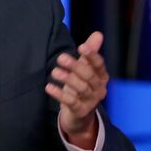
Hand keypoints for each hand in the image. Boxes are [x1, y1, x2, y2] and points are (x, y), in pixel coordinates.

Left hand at [45, 31, 108, 148]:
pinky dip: (60, 95)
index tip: (81, 46)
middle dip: (75, 66)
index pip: (99, 64)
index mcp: (101, 76)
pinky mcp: (81, 111)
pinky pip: (71, 102)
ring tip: (54, 72)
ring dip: (67, 79)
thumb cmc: (81, 87)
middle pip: (89, 76)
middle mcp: (99, 89)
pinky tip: (49, 87)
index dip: (91, 55)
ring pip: (81, 88)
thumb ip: (90, 52)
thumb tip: (98, 34)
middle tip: (61, 58)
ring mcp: (91, 101)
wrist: (79, 116)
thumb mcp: (85, 69)